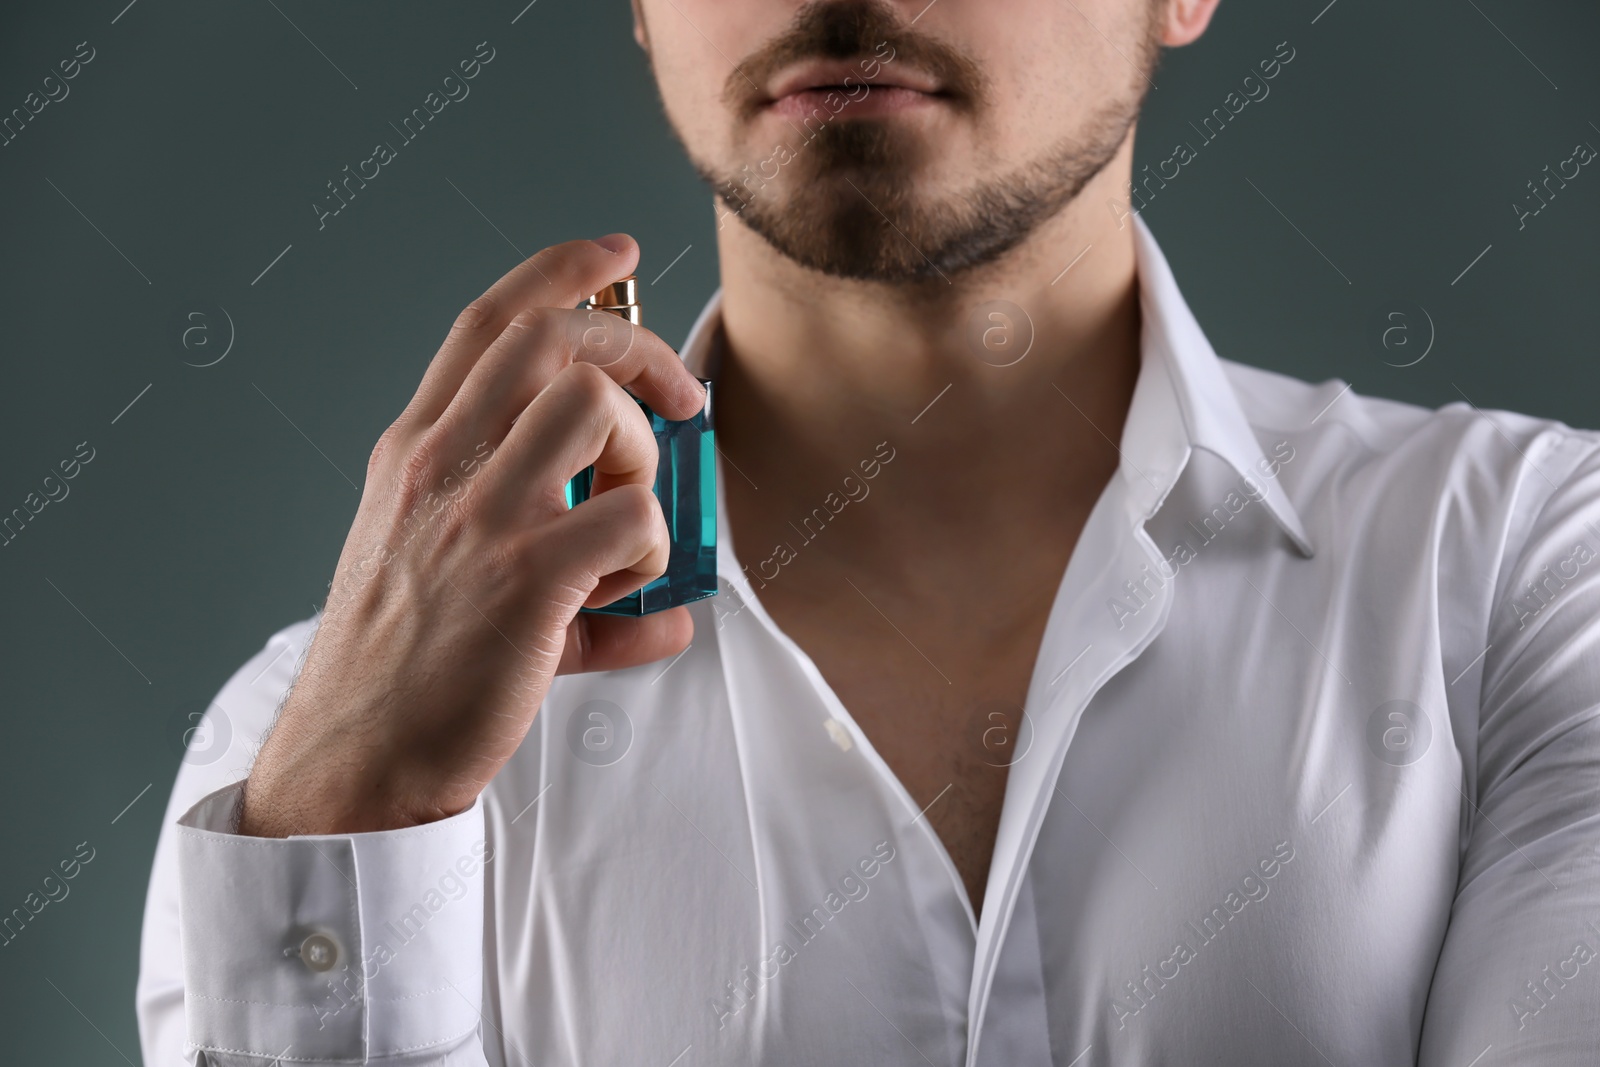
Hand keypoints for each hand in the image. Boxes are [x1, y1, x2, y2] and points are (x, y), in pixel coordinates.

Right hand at [238, 234, 705, 837]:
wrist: (356, 758)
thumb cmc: (402, 668)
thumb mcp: (438, 575)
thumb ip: (548, 558)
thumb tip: (673, 613)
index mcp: (415, 453)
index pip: (487, 322)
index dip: (560, 270)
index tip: (615, 255)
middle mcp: (441, 467)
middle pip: (553, 338)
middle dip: (639, 347)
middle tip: (679, 400)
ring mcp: (480, 518)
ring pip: (597, 408)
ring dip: (646, 456)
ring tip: (629, 523)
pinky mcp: (525, 579)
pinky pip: (636, 518)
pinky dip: (657, 550)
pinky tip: (625, 593)